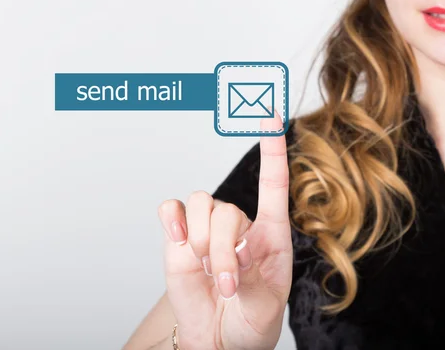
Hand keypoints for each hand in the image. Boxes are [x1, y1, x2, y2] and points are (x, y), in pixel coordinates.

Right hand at [158, 111, 292, 349]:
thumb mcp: (266, 305)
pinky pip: (171, 210)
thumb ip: (253, 277)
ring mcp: (207, 230)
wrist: (221, 340)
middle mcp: (240, 225)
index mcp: (271, 233)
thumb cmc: (252, 320)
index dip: (272, 149)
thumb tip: (232, 253)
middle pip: (226, 209)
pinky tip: (178, 242)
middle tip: (227, 283)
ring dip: (201, 243)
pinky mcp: (178, 239)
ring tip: (208, 274)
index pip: (273, 183)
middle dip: (222, 250)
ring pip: (200, 206)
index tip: (271, 117)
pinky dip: (172, 220)